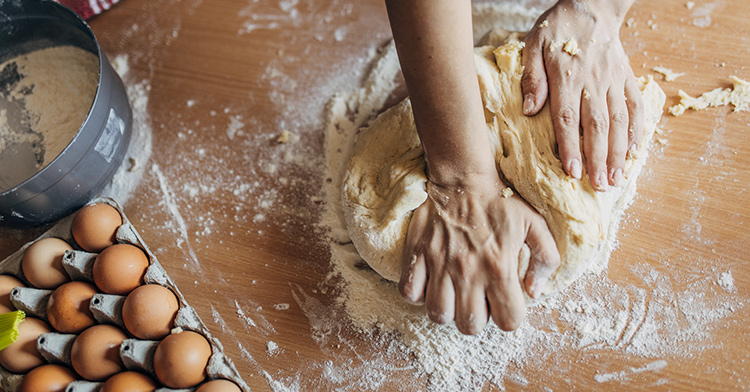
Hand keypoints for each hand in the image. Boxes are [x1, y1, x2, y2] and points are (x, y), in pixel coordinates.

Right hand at [399, 175, 559, 334]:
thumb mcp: (535, 225)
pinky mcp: (417, 255)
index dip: (509, 316)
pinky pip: (409, 292)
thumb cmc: (500, 202)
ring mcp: (439, 265)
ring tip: (453, 295)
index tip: (504, 302)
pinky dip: (418, 294)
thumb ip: (545, 260)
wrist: (463, 176)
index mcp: (500, 268)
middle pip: (470, 326)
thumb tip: (534, 291)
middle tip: (477, 299)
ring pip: (438, 315)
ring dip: (447, 310)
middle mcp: (469, 272)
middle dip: (477, 318)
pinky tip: (430, 283)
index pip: (509, 321)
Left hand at [521, 0, 643, 189]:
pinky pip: (635, 107)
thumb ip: (532, 78)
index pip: (568, 117)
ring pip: (619, 121)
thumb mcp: (534, 45)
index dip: (570, 146)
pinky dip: (637, 131)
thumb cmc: (557, 29)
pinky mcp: (627, 78)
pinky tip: (634, 153)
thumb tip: (528, 110)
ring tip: (616, 179)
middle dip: (598, 158)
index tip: (572, 172)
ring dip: (618, 152)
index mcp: (567, 76)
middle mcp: (593, 81)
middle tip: (599, 186)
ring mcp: (613, 80)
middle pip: (597, 125)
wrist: (592, 6)